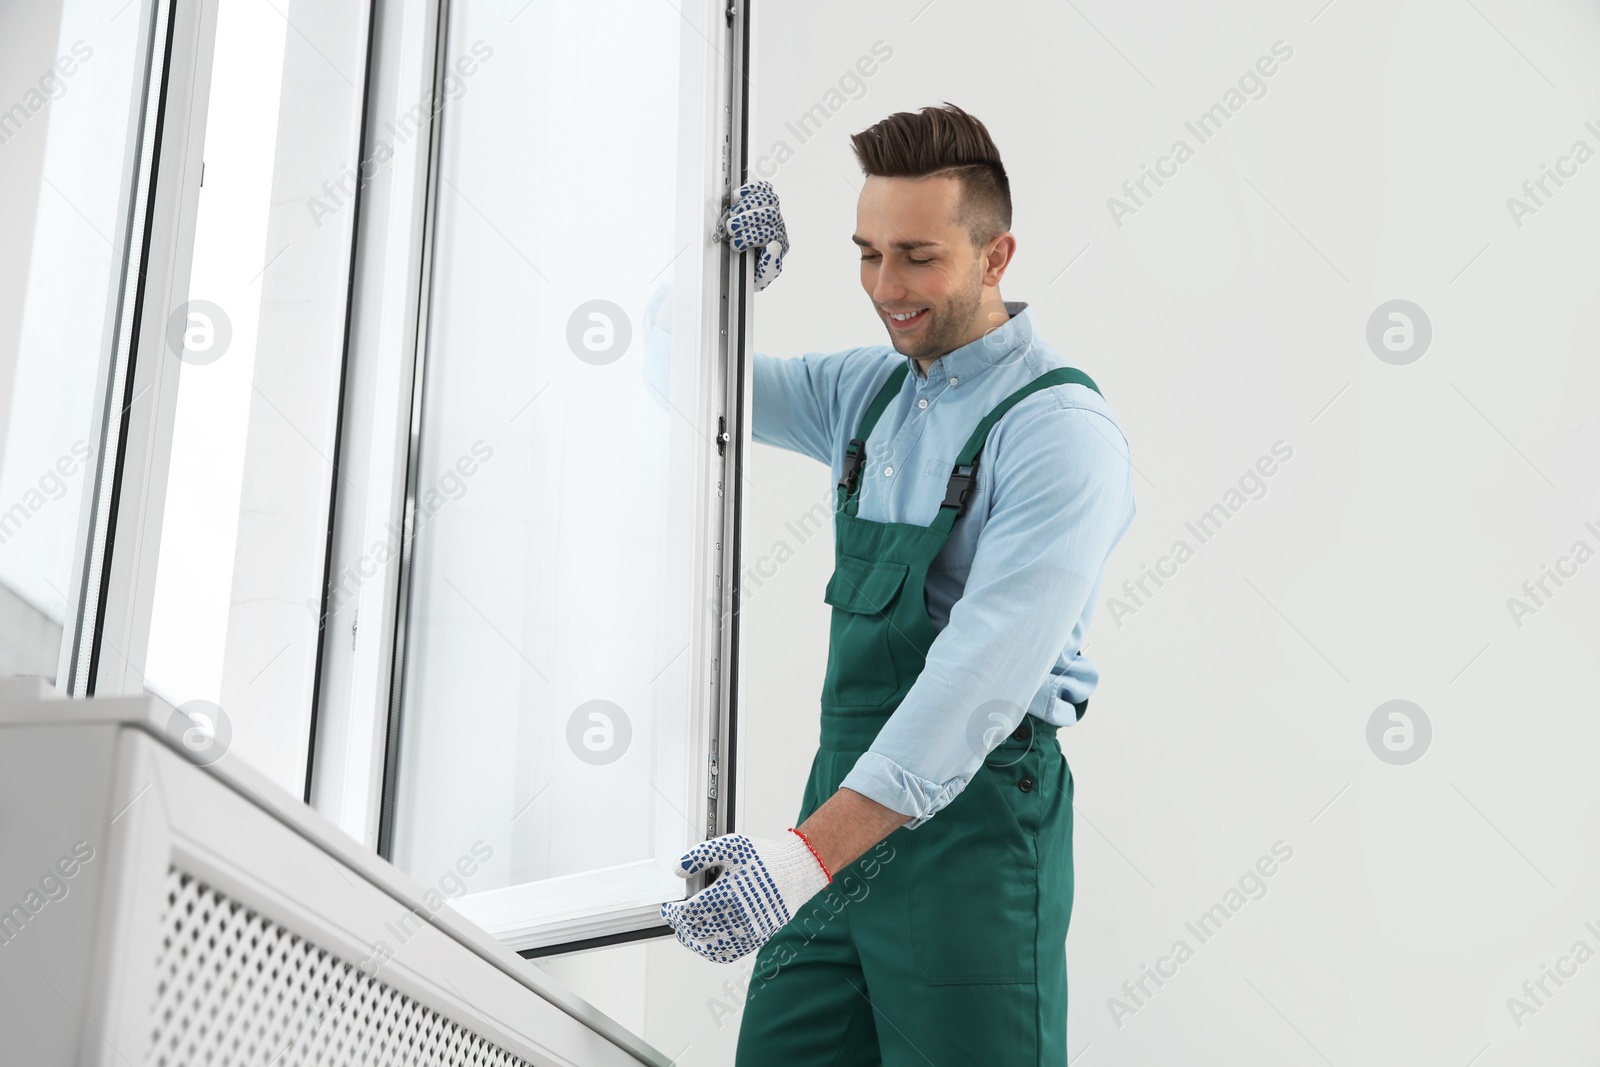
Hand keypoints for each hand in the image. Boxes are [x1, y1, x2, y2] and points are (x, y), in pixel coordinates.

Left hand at [660, 830, 829, 962]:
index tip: (669, 908)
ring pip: (709, 948)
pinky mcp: (756, 940)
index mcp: (725, 894)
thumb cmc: (764, 858)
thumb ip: (700, 856)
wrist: (795, 872)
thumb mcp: (730, 846)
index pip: (687, 913)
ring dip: (693, 942)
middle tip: (674, 919)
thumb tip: (678, 869)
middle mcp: (735, 917)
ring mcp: (746, 932)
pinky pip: (728, 954)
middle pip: (695, 932)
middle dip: (679, 926)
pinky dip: (712, 952)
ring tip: (685, 934)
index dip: (672, 912)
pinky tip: (706, 943)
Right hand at [718, 180, 788, 291]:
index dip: (749, 238)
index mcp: (778, 245)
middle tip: (731, 228)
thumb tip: (774, 246)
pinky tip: (739, 195)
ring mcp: (772, 212)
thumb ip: (770, 267)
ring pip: (769, 199)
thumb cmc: (754, 270)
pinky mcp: (765, 202)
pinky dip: (752, 188)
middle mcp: (777, 227)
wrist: (750, 265)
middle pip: (769, 214)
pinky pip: (764, 189)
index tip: (735, 244)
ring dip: (748, 205)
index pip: (769, 234)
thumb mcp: (761, 278)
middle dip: (746, 221)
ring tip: (734, 213)